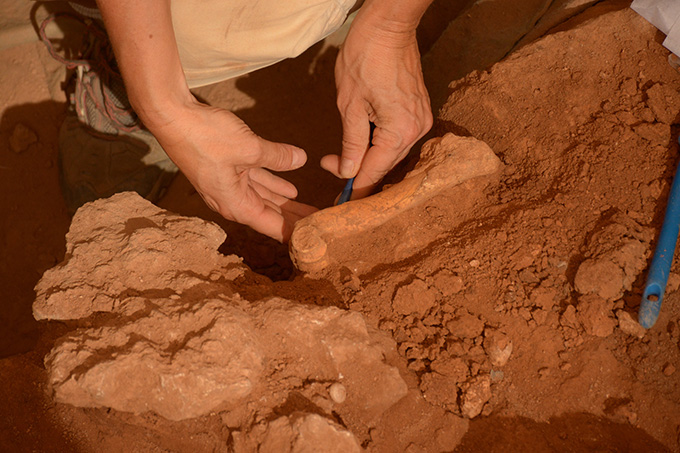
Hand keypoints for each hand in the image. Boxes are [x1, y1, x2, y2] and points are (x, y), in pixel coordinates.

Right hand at [149, 99, 316, 241]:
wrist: (172, 116)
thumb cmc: (205, 136)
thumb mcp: (249, 148)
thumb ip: (277, 156)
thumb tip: (301, 159)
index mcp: (235, 204)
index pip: (271, 226)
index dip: (294, 231)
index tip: (314, 236)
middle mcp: (231, 199)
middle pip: (270, 214)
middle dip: (294, 218)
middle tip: (321, 223)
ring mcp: (228, 184)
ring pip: (264, 197)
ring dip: (286, 202)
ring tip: (310, 209)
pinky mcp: (226, 168)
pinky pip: (255, 180)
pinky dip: (273, 183)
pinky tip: (291, 187)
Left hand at [321, 15, 432, 198]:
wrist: (388, 26)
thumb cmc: (366, 58)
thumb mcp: (349, 106)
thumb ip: (351, 143)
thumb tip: (348, 172)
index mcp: (400, 132)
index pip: (374, 171)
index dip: (354, 188)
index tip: (338, 201)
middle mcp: (416, 131)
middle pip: (385, 165)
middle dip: (357, 171)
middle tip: (330, 166)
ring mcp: (421, 121)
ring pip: (391, 153)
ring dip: (367, 157)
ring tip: (340, 155)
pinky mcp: (419, 112)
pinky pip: (397, 139)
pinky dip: (379, 144)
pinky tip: (361, 142)